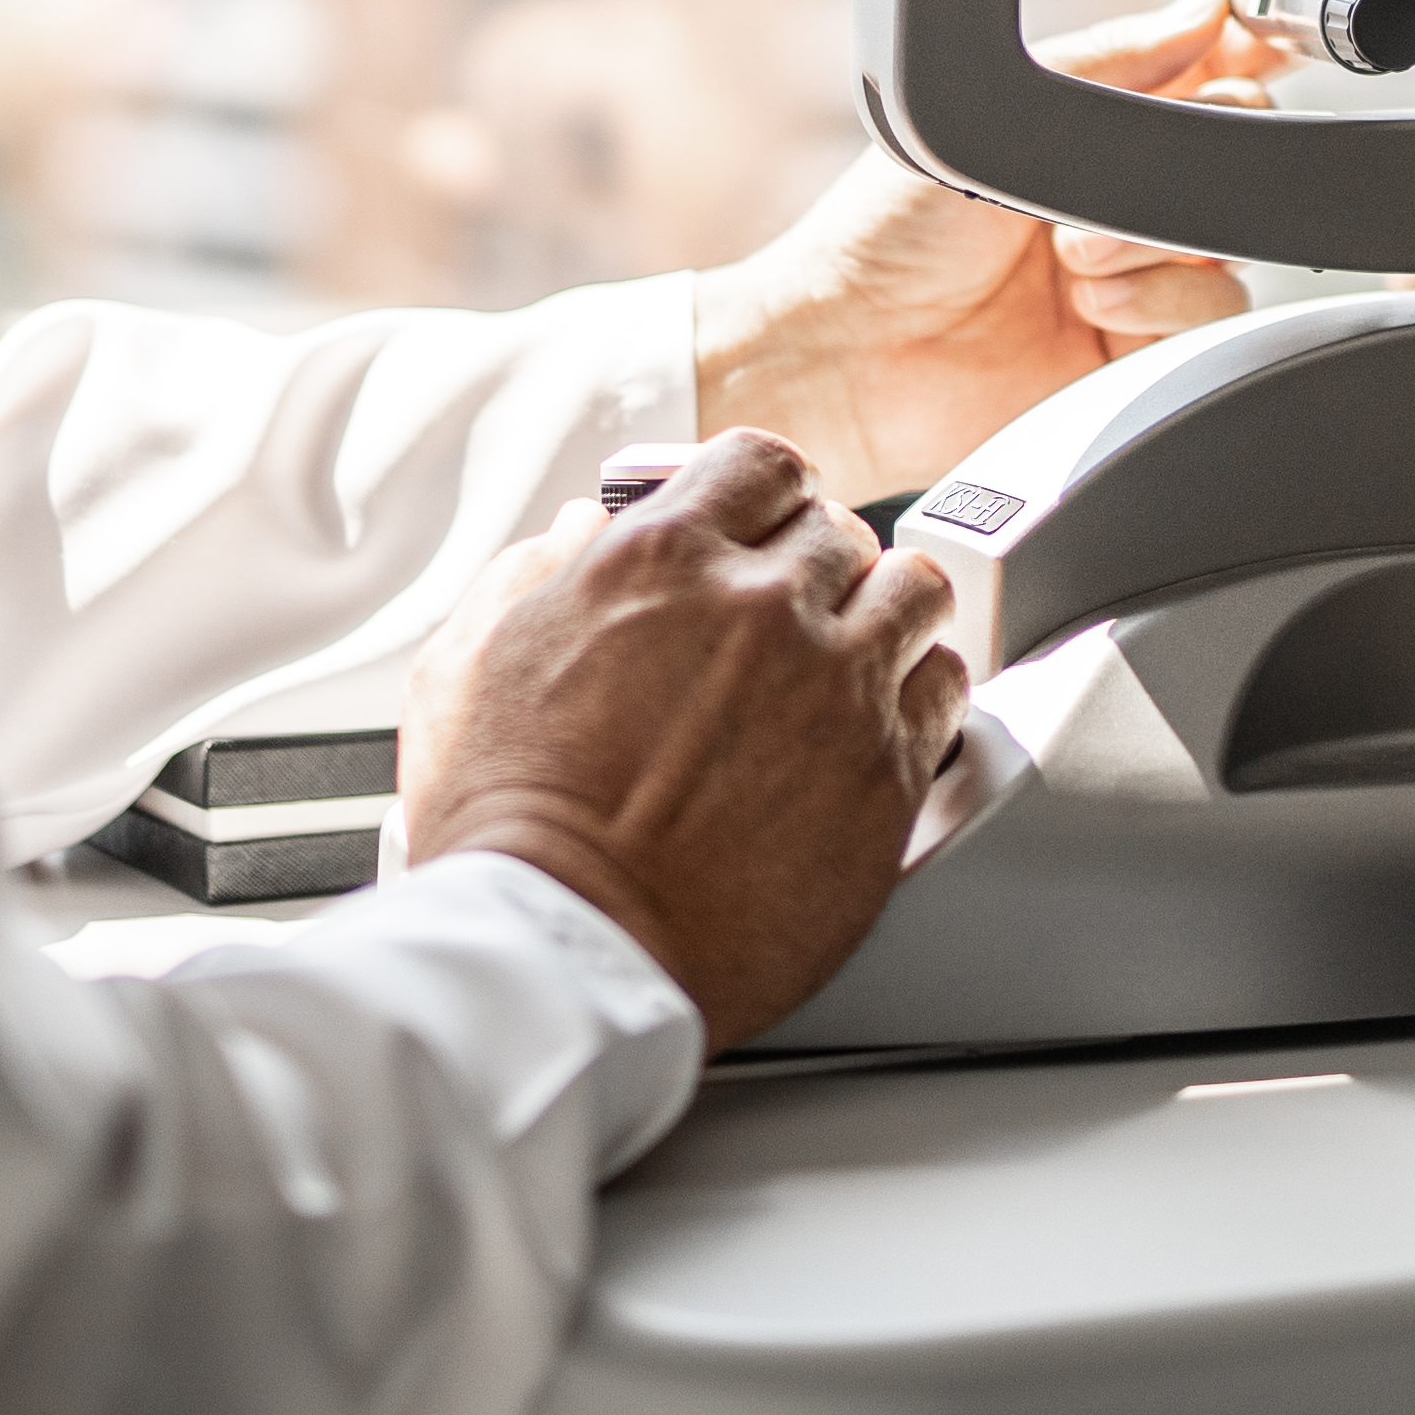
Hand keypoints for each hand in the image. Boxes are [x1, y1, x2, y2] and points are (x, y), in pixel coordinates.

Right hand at [400, 430, 966, 1050]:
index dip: (765, 496)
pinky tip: (883, 720)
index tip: (764, 528)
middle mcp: (762, 605)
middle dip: (814, 567)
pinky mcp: (886, 771)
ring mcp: (835, 685)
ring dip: (885, 613)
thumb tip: (582, 533)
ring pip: (915, 589)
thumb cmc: (505, 827)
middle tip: (789, 620)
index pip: (762, 464)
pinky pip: (946, 685)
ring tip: (855, 656)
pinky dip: (921, 692)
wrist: (569, 950)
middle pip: (839, 531)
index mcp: (662, 557)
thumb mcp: (469, 661)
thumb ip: (535, 575)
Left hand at [691, 0, 1296, 500]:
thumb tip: (1207, 8)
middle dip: (1184, 161)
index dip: (1237, 54)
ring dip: (1157, 240)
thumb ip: (1112, 62)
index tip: (1256, 48)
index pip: (1193, 73)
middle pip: (1230, 152)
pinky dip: (1160, 301)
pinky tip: (1093, 305)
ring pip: (1228, 235)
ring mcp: (1132, 271)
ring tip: (1072, 258)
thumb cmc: (887, 233)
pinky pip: (1214, 309)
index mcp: (1082, 126)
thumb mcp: (992, 116)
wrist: (852, 354)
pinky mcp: (1140, 346)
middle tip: (1111, 184)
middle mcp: (1115, 196)